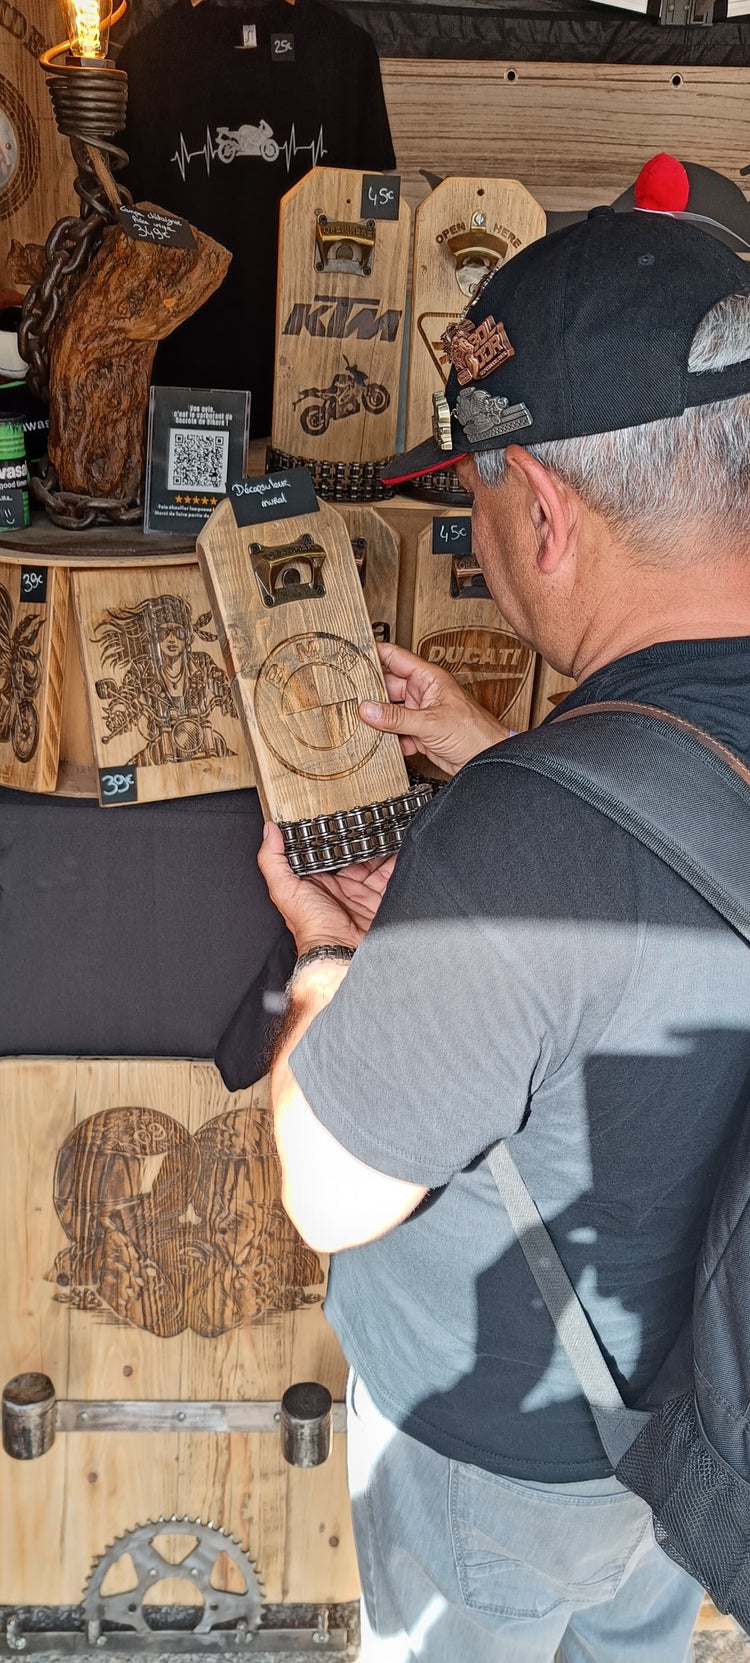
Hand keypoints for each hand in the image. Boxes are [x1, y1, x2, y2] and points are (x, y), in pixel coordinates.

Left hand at [257, 822, 395, 953]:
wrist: (342, 953)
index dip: (328, 834)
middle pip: (351, 855)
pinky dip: (397, 862)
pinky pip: (390, 876)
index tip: (334, 812)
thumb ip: (273, 861)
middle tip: (366, 815)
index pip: (322, 852)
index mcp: (315, 883)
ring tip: (385, 824)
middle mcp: (338, 887)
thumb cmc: (312, 927)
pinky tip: (400, 846)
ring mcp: (360, 893)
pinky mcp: (379, 900)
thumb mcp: (285, 891)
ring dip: (379, 846)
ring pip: (373, 862)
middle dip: (359, 837)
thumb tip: (269, 831)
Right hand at [359, 642, 508, 775]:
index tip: (354, 653)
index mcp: (429, 679)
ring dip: (380, 720)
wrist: (487, 758)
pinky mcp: (421, 734)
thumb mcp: (430, 722)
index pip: (396, 658)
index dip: (375, 653)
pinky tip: (385, 743)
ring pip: (391, 712)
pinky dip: (391, 739)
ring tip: (364, 724)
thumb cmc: (475, 732)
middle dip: (372, 695)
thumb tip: (368, 710)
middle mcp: (423, 693)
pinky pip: (398, 732)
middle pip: (388, 687)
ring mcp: (421, 714)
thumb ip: (397, 717)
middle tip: (352, 699)